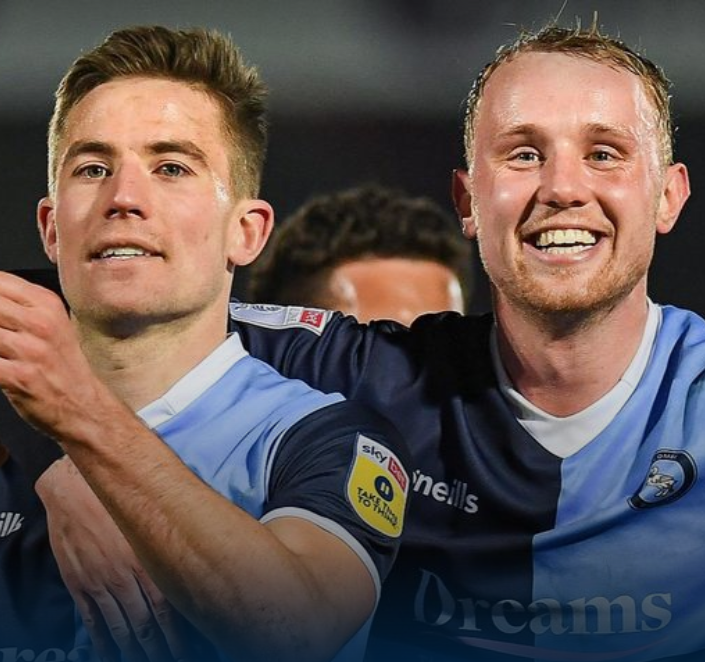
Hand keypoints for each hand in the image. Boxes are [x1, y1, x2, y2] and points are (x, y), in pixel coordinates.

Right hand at [36, 457, 195, 661]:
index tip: (191, 646)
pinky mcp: (79, 585)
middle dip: (161, 646)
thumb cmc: (120, 499)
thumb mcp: (151, 518)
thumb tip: (196, 558)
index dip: (180, 631)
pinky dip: (102, 641)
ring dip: (135, 649)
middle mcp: (125, 576)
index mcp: (148, 559)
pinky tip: (110, 654)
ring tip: (146, 661)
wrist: (75, 489)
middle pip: (147, 623)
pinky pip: (93, 620)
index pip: (169, 606)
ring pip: (121, 627)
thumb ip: (168, 543)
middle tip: (173, 658)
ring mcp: (100, 582)